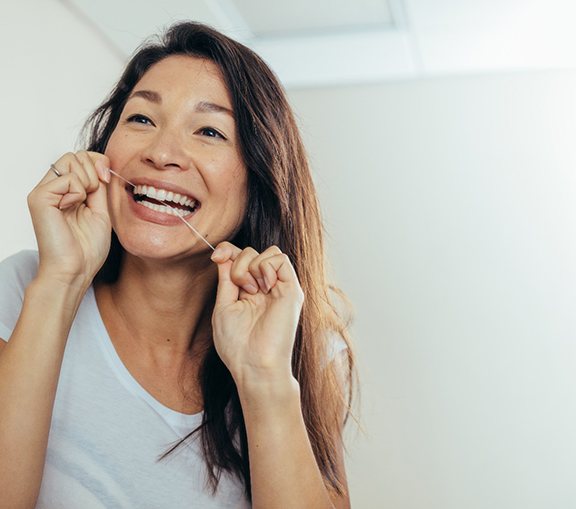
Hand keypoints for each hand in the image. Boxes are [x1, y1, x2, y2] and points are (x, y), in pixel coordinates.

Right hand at [27, 151, 111, 286]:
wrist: (76, 270)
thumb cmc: (87, 249)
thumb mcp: (101, 211)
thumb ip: (99, 187)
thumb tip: (102, 165)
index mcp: (66, 192)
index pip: (80, 157)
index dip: (97, 162)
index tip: (106, 179)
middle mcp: (52, 189)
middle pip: (75, 155)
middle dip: (93, 170)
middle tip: (94, 196)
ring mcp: (43, 192)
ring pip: (70, 160)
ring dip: (87, 181)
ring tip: (82, 204)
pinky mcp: (39, 198)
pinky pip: (67, 177)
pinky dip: (78, 192)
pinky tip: (72, 208)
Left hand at [210, 242, 303, 388]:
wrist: (254, 365)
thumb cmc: (237, 344)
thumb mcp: (224, 305)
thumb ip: (226, 278)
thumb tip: (224, 254)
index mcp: (249, 291)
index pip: (241, 257)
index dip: (228, 250)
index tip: (216, 257)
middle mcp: (266, 287)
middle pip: (252, 251)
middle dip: (238, 262)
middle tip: (240, 288)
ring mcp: (280, 287)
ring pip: (269, 251)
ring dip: (252, 265)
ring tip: (251, 290)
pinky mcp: (292, 290)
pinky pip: (280, 259)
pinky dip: (266, 266)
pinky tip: (263, 286)